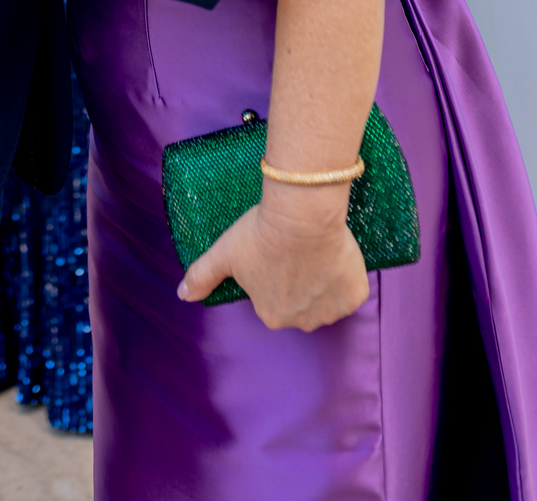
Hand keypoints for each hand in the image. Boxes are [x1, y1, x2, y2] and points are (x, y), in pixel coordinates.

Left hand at [177, 186, 368, 330]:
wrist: (302, 215)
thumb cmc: (261, 232)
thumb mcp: (224, 253)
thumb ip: (202, 276)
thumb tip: (182, 295)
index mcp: (271, 315)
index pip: (273, 297)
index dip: (275, 273)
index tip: (277, 253)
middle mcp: (302, 322)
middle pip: (301, 302)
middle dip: (299, 281)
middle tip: (296, 251)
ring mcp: (331, 311)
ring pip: (326, 298)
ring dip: (323, 282)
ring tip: (314, 250)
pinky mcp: (355, 297)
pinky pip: (351, 291)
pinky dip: (346, 277)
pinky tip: (334, 255)